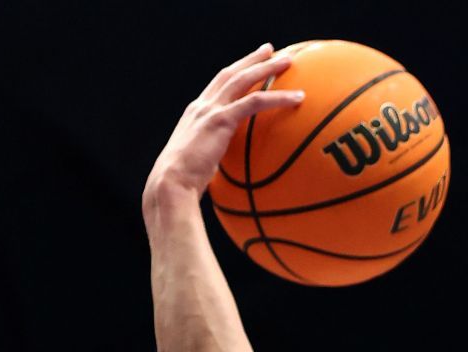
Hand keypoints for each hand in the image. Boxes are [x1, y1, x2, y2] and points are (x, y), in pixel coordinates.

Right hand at [143, 45, 305, 205]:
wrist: (170, 185)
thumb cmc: (183, 186)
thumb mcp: (200, 167)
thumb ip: (215, 160)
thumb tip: (234, 175)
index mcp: (196, 114)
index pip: (217, 87)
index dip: (234, 74)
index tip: (248, 66)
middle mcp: (201, 106)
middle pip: (230, 74)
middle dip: (251, 59)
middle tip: (270, 49)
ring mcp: (210, 110)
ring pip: (243, 79)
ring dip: (267, 67)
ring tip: (288, 60)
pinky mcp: (221, 120)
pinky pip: (255, 102)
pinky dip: (278, 98)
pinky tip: (298, 97)